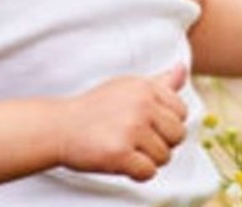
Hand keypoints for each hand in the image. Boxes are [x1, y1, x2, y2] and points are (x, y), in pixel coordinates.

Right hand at [55, 65, 188, 180]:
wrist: (59, 127)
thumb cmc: (95, 109)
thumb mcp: (128, 88)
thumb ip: (159, 83)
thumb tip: (182, 68)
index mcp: (146, 88)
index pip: (181, 112)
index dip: (166, 124)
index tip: (145, 125)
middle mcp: (141, 105)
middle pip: (178, 135)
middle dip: (161, 144)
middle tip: (136, 141)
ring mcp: (131, 129)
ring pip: (165, 157)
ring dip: (147, 160)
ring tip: (126, 150)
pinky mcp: (120, 153)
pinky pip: (149, 172)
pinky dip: (137, 173)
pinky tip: (121, 162)